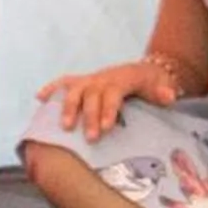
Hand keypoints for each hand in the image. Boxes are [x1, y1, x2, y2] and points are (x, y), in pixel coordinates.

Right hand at [37, 58, 179, 141]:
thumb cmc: (155, 83)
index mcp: (123, 79)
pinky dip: (52, 89)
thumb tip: (168, 96)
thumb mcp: (165, 85)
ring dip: (67, 106)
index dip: (108, 109)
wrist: (150, 69)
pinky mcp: (84, 82)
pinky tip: (39, 98)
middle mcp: (104, 77)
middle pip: (92, 94)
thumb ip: (165, 91)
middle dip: (89, 115)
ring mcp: (92, 79)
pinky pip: (66, 83)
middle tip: (90, 138)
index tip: (107, 128)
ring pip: (75, 89)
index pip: (112, 93)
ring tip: (64, 126)